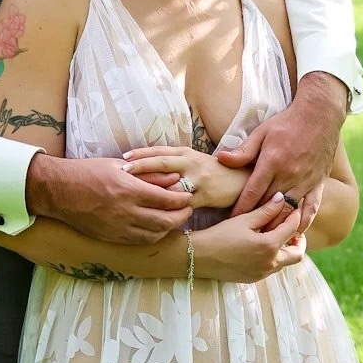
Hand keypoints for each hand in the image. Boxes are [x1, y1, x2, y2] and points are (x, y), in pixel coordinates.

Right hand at [26, 152, 192, 244]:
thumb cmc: (88, 172)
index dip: (182, 200)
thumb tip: (175, 177)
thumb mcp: (120, 165)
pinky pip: (138, 241)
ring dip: (168, 229)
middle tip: (187, 211)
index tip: (188, 197)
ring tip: (173, 220)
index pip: (167, 200)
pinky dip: (152, 236)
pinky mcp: (110, 237)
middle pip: (164, 221)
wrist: (60, 191)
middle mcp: (125, 212)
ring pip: (153, 235)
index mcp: (129, 190)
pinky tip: (155, 228)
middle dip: (181, 217)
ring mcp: (118, 227)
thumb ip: (150, 174)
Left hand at [122, 145, 245, 210]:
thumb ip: (172, 162)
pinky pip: (182, 202)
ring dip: (152, 188)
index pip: (159, 151)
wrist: (240, 181)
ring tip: (134, 193)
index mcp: (186, 153)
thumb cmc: (212, 172)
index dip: (140, 153)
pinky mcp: (204, 195)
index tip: (122, 158)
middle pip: (161, 163)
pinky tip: (153, 211)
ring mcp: (198, 179)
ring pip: (171, 183)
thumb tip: (144, 165)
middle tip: (122, 170)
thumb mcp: (193, 161)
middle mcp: (191, 163)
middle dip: (141, 166)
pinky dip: (168, 206)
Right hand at [191, 195, 305, 281]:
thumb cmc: (219, 235)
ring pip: (285, 262)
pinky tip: (262, 247)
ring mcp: (262, 274)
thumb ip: (266, 210)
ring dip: (285, 250)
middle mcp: (270, 263)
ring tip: (277, 236)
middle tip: (293, 229)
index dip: (296, 217)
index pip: (293, 229)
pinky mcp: (254, 279)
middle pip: (297, 254)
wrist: (198, 257)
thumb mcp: (243, 220)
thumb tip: (282, 199)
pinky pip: (271, 268)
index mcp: (269, 246)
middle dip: (298, 241)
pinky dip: (273, 257)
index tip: (294, 209)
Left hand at [216, 71, 348, 228]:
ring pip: (289, 211)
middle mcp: (290, 175)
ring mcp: (306, 181)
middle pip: (269, 206)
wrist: (320, 115)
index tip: (231, 221)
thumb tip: (221, 159)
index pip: (253, 193)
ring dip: (277, 226)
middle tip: (244, 234)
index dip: (241, 209)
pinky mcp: (318, 183)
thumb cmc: (287, 122)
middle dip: (256, 221)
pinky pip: (312, 208)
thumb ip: (243, 151)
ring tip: (265, 238)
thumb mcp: (262, 132)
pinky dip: (304, 222)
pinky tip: (296, 233)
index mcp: (272, 162)